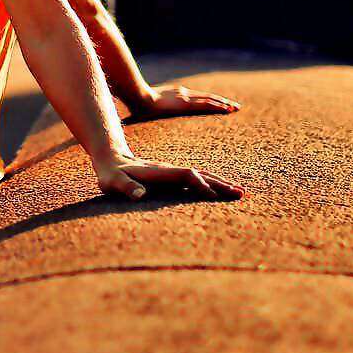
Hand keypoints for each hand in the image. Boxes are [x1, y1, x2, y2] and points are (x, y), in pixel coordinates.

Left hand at [95, 155, 243, 201]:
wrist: (111, 158)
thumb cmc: (111, 174)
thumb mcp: (112, 182)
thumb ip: (125, 187)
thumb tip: (139, 195)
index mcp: (159, 171)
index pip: (184, 176)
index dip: (198, 184)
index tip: (213, 195)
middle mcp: (169, 169)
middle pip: (200, 174)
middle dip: (220, 183)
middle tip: (241, 193)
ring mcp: (172, 172)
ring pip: (201, 175)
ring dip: (220, 183)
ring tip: (239, 191)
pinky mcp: (172, 176)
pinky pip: (196, 179)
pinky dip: (211, 183)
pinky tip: (220, 190)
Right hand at [129, 85, 241, 119]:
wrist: (138, 99)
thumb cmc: (137, 106)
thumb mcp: (142, 112)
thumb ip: (139, 116)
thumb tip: (125, 121)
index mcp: (175, 97)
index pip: (196, 99)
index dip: (208, 102)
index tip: (218, 106)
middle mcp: (183, 94)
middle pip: (206, 98)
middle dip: (220, 102)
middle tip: (233, 106)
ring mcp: (186, 97)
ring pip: (210, 100)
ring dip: (223, 104)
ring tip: (235, 108)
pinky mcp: (187, 103)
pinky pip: (207, 104)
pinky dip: (219, 106)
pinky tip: (228, 109)